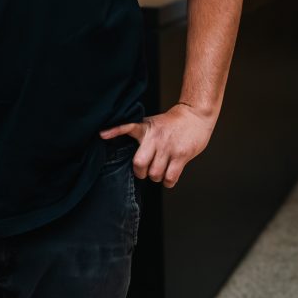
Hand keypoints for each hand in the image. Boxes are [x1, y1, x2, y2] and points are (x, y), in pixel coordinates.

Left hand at [99, 103, 214, 188]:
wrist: (195, 115)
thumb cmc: (171, 123)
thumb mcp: (152, 123)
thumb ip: (140, 134)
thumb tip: (127, 150)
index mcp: (146, 129)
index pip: (127, 127)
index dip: (114, 131)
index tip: (102, 134)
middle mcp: (155, 138)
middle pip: (139, 163)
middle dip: (141, 173)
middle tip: (144, 171)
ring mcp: (168, 147)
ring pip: (155, 174)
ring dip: (156, 177)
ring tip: (160, 171)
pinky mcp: (181, 155)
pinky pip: (170, 178)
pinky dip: (168, 182)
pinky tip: (169, 175)